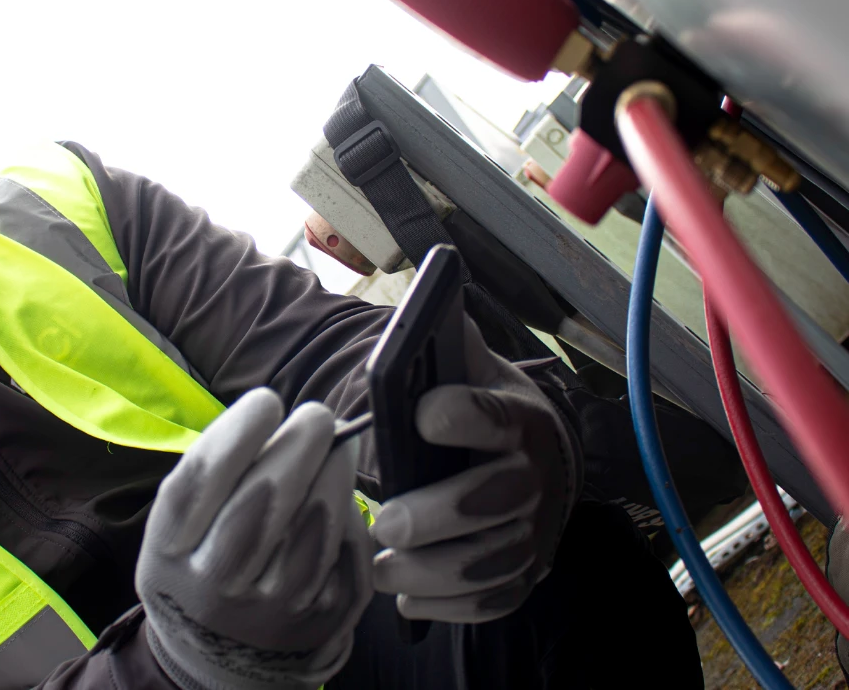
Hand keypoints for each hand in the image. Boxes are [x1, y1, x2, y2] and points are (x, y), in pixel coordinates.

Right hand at [136, 388, 372, 689]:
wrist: (221, 656)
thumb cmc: (202, 564)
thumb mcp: (178, 530)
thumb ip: (212, 477)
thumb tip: (271, 415)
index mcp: (170, 553)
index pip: (202, 483)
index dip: (238, 433)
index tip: (265, 400)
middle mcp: (216, 586)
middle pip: (261, 502)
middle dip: (296, 446)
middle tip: (315, 414)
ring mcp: (271, 608)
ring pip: (313, 529)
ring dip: (333, 473)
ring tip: (338, 443)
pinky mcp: (320, 620)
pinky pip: (345, 555)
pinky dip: (350, 516)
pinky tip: (344, 492)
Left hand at [371, 316, 580, 622]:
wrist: (539, 464)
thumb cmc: (487, 413)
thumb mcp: (475, 372)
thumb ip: (450, 350)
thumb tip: (422, 315)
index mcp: (518, 420)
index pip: (496, 414)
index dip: (464, 413)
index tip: (422, 413)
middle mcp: (535, 479)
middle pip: (496, 500)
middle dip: (440, 514)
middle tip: (386, 522)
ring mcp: (533, 533)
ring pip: (491, 562)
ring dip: (433, 572)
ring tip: (382, 567)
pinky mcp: (522, 576)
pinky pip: (491, 602)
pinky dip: (448, 607)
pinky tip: (409, 599)